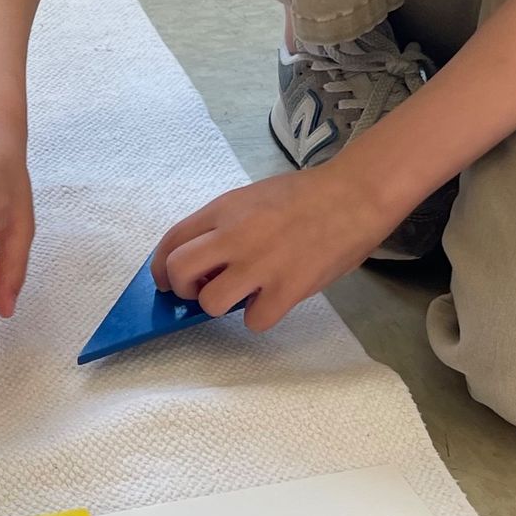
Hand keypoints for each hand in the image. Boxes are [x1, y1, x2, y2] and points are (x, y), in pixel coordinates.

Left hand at [151, 164, 390, 329]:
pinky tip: (273, 301)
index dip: (160, 268)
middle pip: (179, 272)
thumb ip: (226, 225)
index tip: (167, 281)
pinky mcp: (288, 288)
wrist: (355, 195)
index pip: (170, 241)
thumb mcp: (253, 198)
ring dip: (221, 307)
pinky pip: (255, 321)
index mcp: (224, 210)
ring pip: (211, 303)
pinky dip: (260, 317)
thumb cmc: (306, 196)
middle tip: (200, 292)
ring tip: (242, 296)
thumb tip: (204, 262)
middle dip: (181, 290)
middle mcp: (235, 236)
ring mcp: (260, 263)